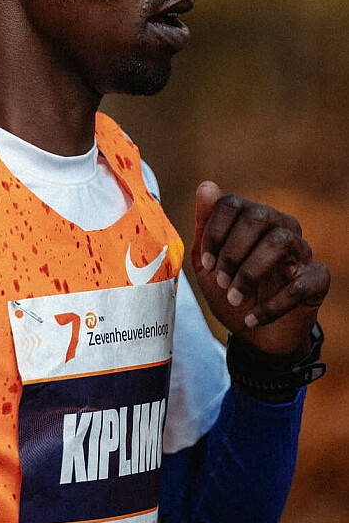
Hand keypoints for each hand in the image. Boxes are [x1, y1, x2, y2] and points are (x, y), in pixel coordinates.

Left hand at [191, 181, 329, 358]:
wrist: (255, 337)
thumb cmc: (231, 293)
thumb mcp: (207, 264)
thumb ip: (205, 227)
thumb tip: (207, 185)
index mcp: (251, 220)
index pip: (231, 204)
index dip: (214, 233)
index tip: (207, 263)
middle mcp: (279, 227)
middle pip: (256, 218)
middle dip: (232, 253)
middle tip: (221, 282)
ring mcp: (302, 251)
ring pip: (279, 242)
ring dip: (250, 274)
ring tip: (235, 298)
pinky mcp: (317, 278)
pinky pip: (299, 284)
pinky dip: (271, 305)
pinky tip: (252, 318)